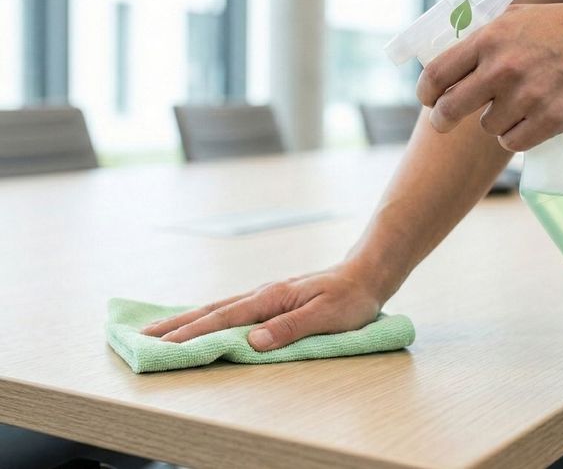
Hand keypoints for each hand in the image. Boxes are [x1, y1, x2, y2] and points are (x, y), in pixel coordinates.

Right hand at [140, 261, 382, 350]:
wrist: (363, 275)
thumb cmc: (349, 298)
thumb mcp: (326, 316)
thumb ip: (289, 328)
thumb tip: (251, 342)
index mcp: (272, 298)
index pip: (225, 319)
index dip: (193, 333)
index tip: (164, 345)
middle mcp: (262, 294)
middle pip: (211, 310)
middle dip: (176, 324)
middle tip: (142, 335)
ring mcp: (264, 296)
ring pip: (218, 308)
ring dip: (187, 319)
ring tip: (159, 329)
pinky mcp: (270, 300)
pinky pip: (230, 310)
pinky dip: (207, 316)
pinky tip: (199, 321)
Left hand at [416, 2, 562, 150]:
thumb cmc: (561, 27)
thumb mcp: (515, 14)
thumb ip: (481, 31)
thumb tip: (446, 43)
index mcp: (489, 39)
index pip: (437, 74)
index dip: (426, 91)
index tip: (427, 98)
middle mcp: (502, 69)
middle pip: (450, 109)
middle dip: (441, 119)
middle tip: (442, 121)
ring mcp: (527, 97)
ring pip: (486, 126)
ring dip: (495, 120)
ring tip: (519, 102)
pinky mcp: (549, 121)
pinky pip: (512, 142)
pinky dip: (517, 135)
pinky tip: (530, 119)